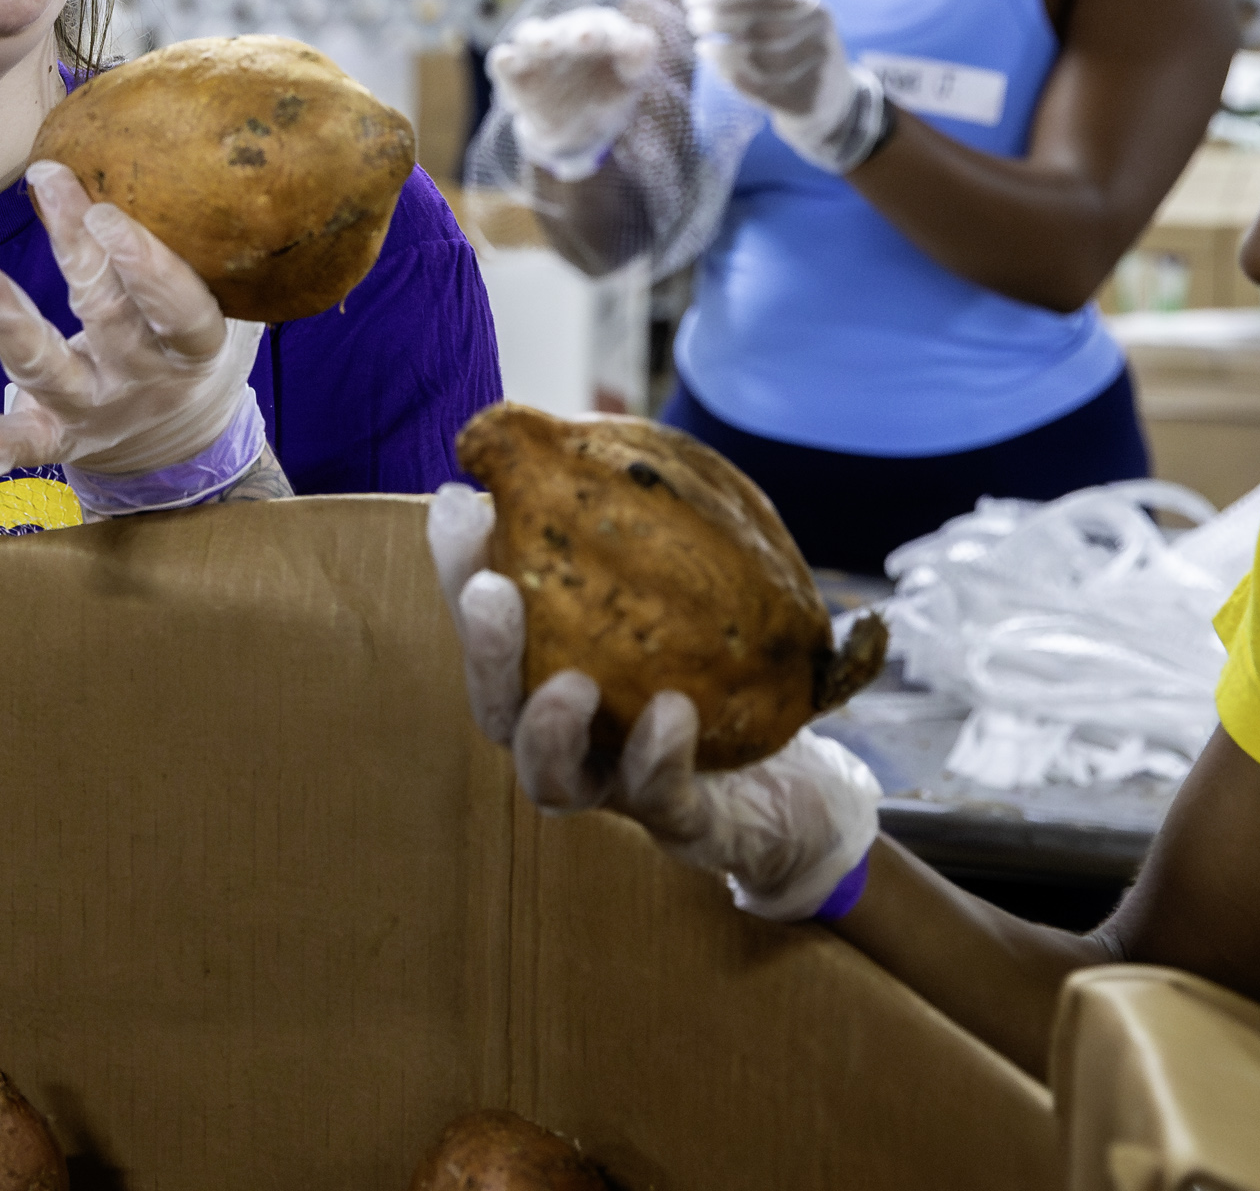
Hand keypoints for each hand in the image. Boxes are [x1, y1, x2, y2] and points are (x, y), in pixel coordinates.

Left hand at [0, 162, 264, 509]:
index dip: (147, 266)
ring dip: (8, 322)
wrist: (184, 448)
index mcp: (193, 346)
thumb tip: (183, 147)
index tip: (107, 214)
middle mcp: (144, 376)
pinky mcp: (60, 434)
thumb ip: (193, 248)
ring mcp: (97, 408)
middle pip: (110, 316)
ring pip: (51, 365)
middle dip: (85, 258)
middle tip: (63, 201)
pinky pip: (29, 442)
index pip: (180, 307)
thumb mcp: (206, 308)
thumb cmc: (185, 343)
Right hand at [428, 484, 881, 921]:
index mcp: (549, 674)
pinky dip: (657, 758)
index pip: (488, 622)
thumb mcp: (684, 589)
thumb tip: (592, 432)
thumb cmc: (720, 670)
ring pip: (551, 780)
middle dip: (484, 652)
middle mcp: (565, 739)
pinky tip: (674, 709)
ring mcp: (613, 791)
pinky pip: (661, 801)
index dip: (460, 567)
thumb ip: (637, 528)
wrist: (799, 777)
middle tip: (492, 593)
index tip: (459, 499)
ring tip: (569, 685)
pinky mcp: (679, 827)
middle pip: (496, 708)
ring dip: (549, 731)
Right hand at [485, 10, 662, 179]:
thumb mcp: (629, 79)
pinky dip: (504, 58)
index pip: (609, 27)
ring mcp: (538, 51)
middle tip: (584, 37)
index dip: (619, 35)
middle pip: (571, 27)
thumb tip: (646, 40)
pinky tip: (506, 58)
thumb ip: (638, 59)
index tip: (629, 45)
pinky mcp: (515, 71)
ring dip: (539, 36)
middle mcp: (566, 33)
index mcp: (600, 31)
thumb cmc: (606, 91)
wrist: (573, 124)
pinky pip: (504, 61)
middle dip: (579, 31)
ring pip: (533, 34)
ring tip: (545, 44)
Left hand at [680, 0, 888, 174]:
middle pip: (760, 26)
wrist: (833, 102)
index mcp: (813, 10)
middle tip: (693, 21)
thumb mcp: (783, 23)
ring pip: (760, 59)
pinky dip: (736, 78)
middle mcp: (820, 38)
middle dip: (720, 21)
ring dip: (724, 52)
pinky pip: (763, 89)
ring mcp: (817, 71)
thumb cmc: (796, 53)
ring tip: (702, 47)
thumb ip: (751, 2)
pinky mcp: (806, 101)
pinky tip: (719, 71)